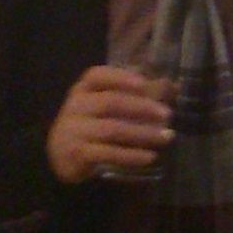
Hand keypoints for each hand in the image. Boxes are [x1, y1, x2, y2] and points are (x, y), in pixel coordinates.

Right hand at [46, 66, 174, 183]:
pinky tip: (150, 157)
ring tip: (167, 137)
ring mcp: (74, 131)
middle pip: (110, 102)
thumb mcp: (106, 106)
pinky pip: (108, 153)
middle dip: (141, 107)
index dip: (120, 77)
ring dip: (143, 133)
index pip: (96, 76)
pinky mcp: (77, 153)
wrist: (59, 156)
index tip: (144, 83)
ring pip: (112, 129)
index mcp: (83, 90)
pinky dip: (131, 156)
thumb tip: (173, 85)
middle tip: (168, 114)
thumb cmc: (91, 124)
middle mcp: (76, 107)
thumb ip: (137, 94)